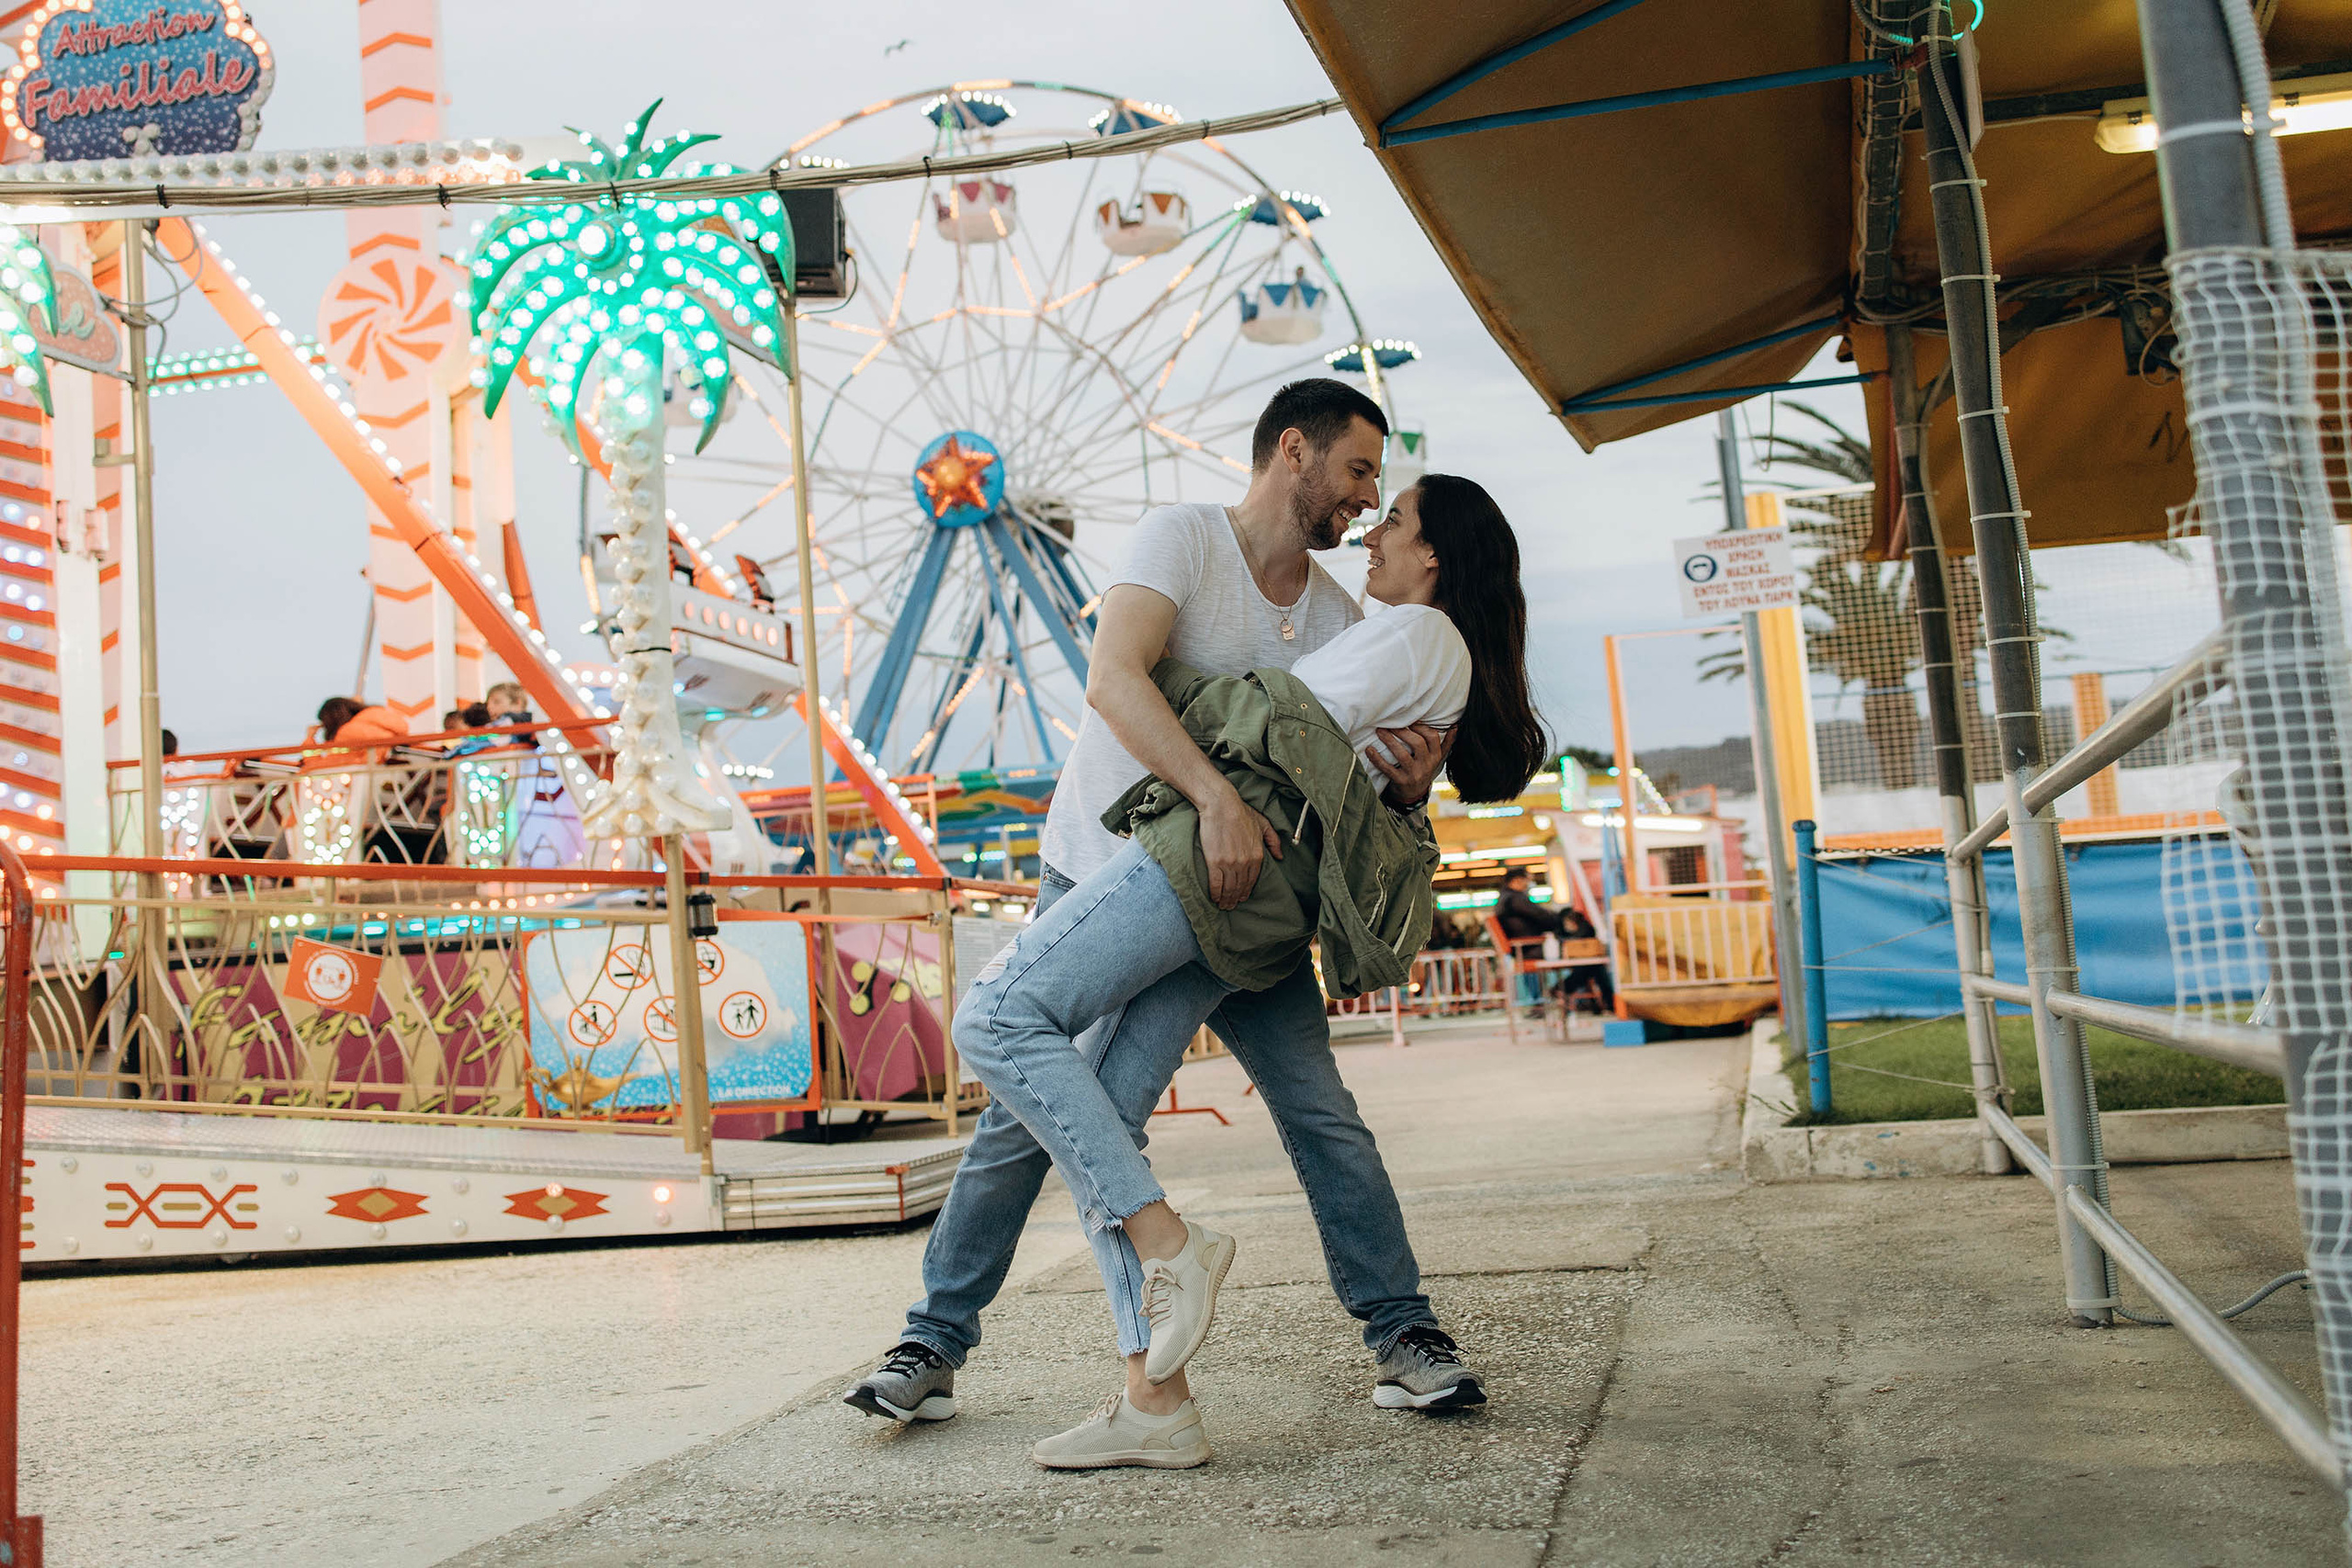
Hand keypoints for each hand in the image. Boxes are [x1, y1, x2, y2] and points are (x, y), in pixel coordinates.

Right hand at [1199, 789, 1280, 908]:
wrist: (1221, 805)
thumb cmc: (1241, 811)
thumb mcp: (1263, 824)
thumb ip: (1273, 841)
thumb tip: (1280, 856)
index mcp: (1257, 855)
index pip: (1252, 880)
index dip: (1246, 891)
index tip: (1242, 897)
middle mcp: (1245, 862)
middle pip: (1240, 887)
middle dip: (1235, 899)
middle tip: (1230, 906)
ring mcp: (1230, 863)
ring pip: (1229, 888)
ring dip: (1226, 899)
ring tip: (1223, 905)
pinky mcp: (1215, 862)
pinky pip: (1216, 883)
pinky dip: (1215, 893)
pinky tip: (1214, 898)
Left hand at [1372, 721, 1453, 808]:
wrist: (1414, 795)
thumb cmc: (1424, 770)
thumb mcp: (1437, 759)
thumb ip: (1446, 743)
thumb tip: (1456, 727)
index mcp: (1435, 756)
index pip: (1432, 737)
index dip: (1421, 726)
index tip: (1409, 720)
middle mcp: (1426, 765)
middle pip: (1417, 743)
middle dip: (1403, 731)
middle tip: (1390, 723)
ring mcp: (1414, 774)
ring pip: (1402, 755)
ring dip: (1389, 741)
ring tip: (1379, 731)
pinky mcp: (1400, 782)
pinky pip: (1388, 769)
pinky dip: (1377, 759)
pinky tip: (1369, 749)